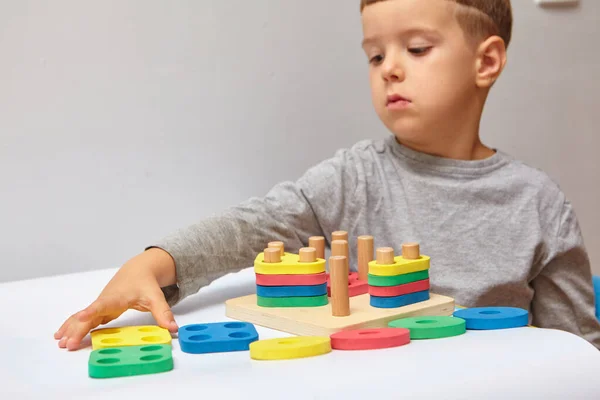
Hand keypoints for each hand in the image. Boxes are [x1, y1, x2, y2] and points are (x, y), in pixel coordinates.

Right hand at [54, 248, 178, 350]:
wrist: (138, 271)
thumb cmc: (145, 283)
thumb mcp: (156, 297)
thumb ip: (163, 313)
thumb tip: (173, 329)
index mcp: (117, 297)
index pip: (102, 304)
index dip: (91, 311)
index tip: (81, 317)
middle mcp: (105, 301)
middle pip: (88, 316)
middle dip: (77, 329)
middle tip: (68, 345)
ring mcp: (100, 305)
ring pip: (81, 318)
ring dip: (70, 329)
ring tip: (59, 343)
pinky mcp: (100, 310)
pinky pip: (83, 320)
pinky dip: (73, 327)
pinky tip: (63, 337)